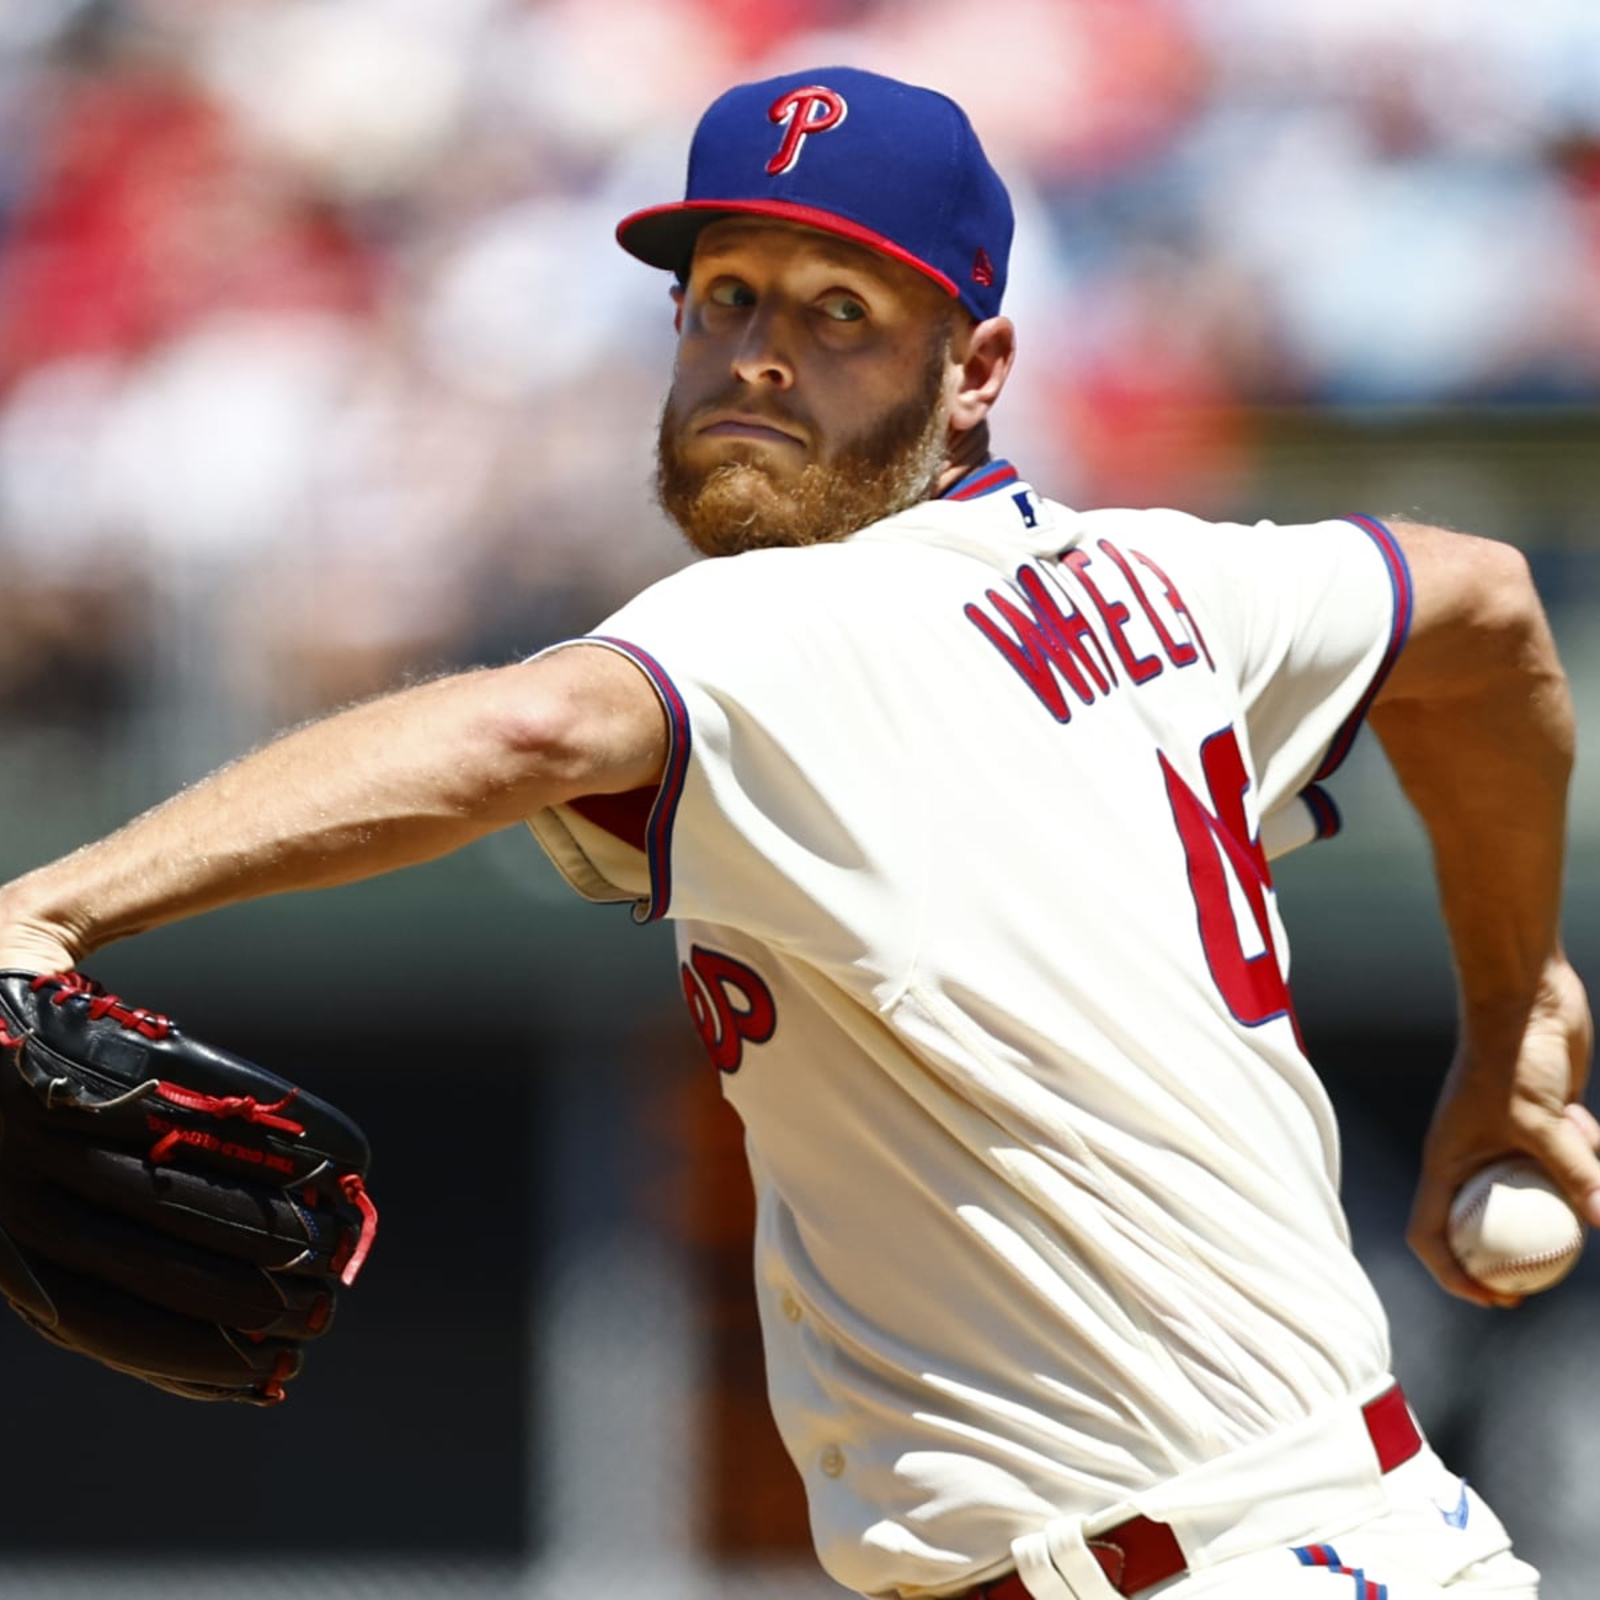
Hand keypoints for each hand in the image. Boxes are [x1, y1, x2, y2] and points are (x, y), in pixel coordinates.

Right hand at [1407, 956, 1599, 1305]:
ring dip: (1566, 1189)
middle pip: (1485, 1222)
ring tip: (1584, 1161)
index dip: (1454, 1275)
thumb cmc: (1511, 1057)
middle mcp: (1470, 1155)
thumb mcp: (1542, 1123)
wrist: (1524, 999)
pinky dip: (1583, 1151)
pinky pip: (1564, 1159)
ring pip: (1535, 1191)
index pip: (1432, 1232)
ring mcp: (1505, 1139)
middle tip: (1548, 1282)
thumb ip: (1575, 1174)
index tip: (1497, 1300)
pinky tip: (1583, 1118)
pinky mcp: (1539, 1123)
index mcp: (1447, 1160)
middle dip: (1515, 1256)